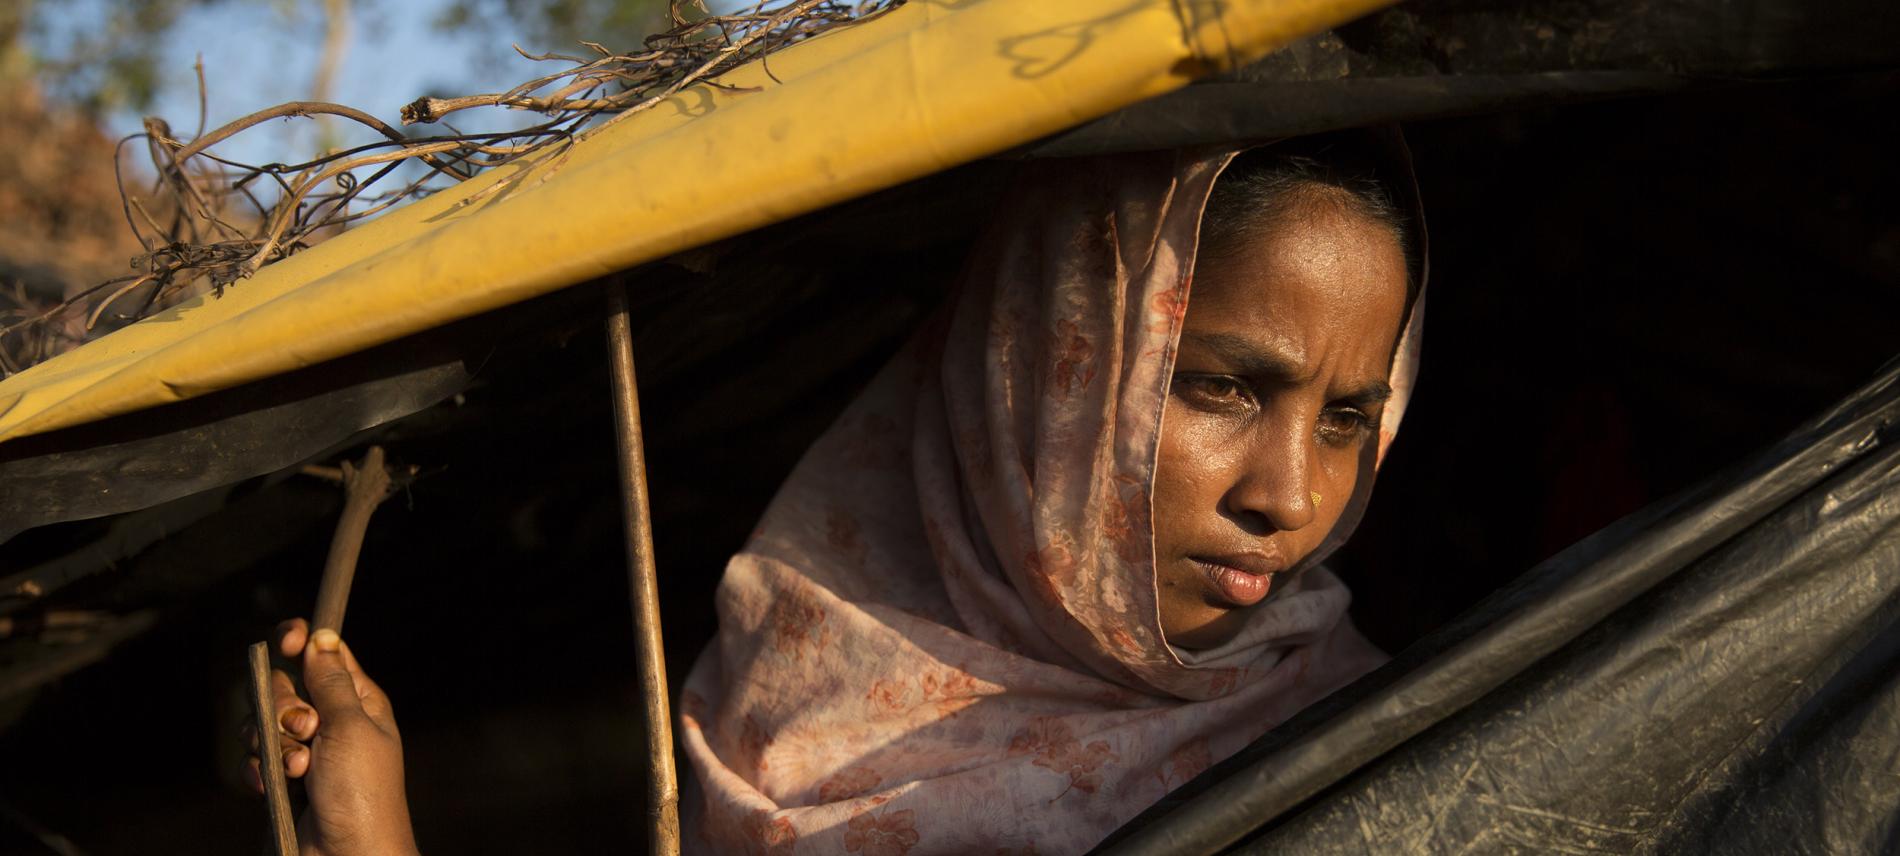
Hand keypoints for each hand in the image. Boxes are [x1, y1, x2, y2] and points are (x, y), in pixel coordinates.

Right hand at [244, 619, 419, 855]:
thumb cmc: (363, 792)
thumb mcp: (351, 727)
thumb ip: (330, 680)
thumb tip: (321, 636)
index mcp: (357, 701)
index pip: (324, 654)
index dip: (300, 641)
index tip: (286, 639)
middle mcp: (329, 722)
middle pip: (282, 686)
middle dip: (284, 707)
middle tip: (307, 732)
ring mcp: (303, 752)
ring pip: (261, 723)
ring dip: (273, 745)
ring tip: (298, 769)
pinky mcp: (280, 781)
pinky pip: (252, 760)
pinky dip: (259, 771)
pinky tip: (274, 786)